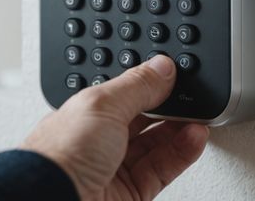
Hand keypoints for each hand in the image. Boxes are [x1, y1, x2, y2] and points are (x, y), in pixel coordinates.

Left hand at [22, 55, 208, 200]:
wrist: (54, 199)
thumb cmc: (60, 154)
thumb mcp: (101, 105)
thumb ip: (135, 86)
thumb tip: (161, 66)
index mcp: (85, 113)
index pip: (124, 93)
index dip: (148, 84)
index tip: (174, 75)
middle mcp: (99, 140)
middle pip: (142, 119)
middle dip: (168, 106)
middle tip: (192, 94)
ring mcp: (116, 168)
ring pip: (156, 144)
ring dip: (180, 128)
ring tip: (200, 114)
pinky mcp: (132, 193)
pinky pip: (163, 168)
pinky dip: (183, 152)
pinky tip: (195, 136)